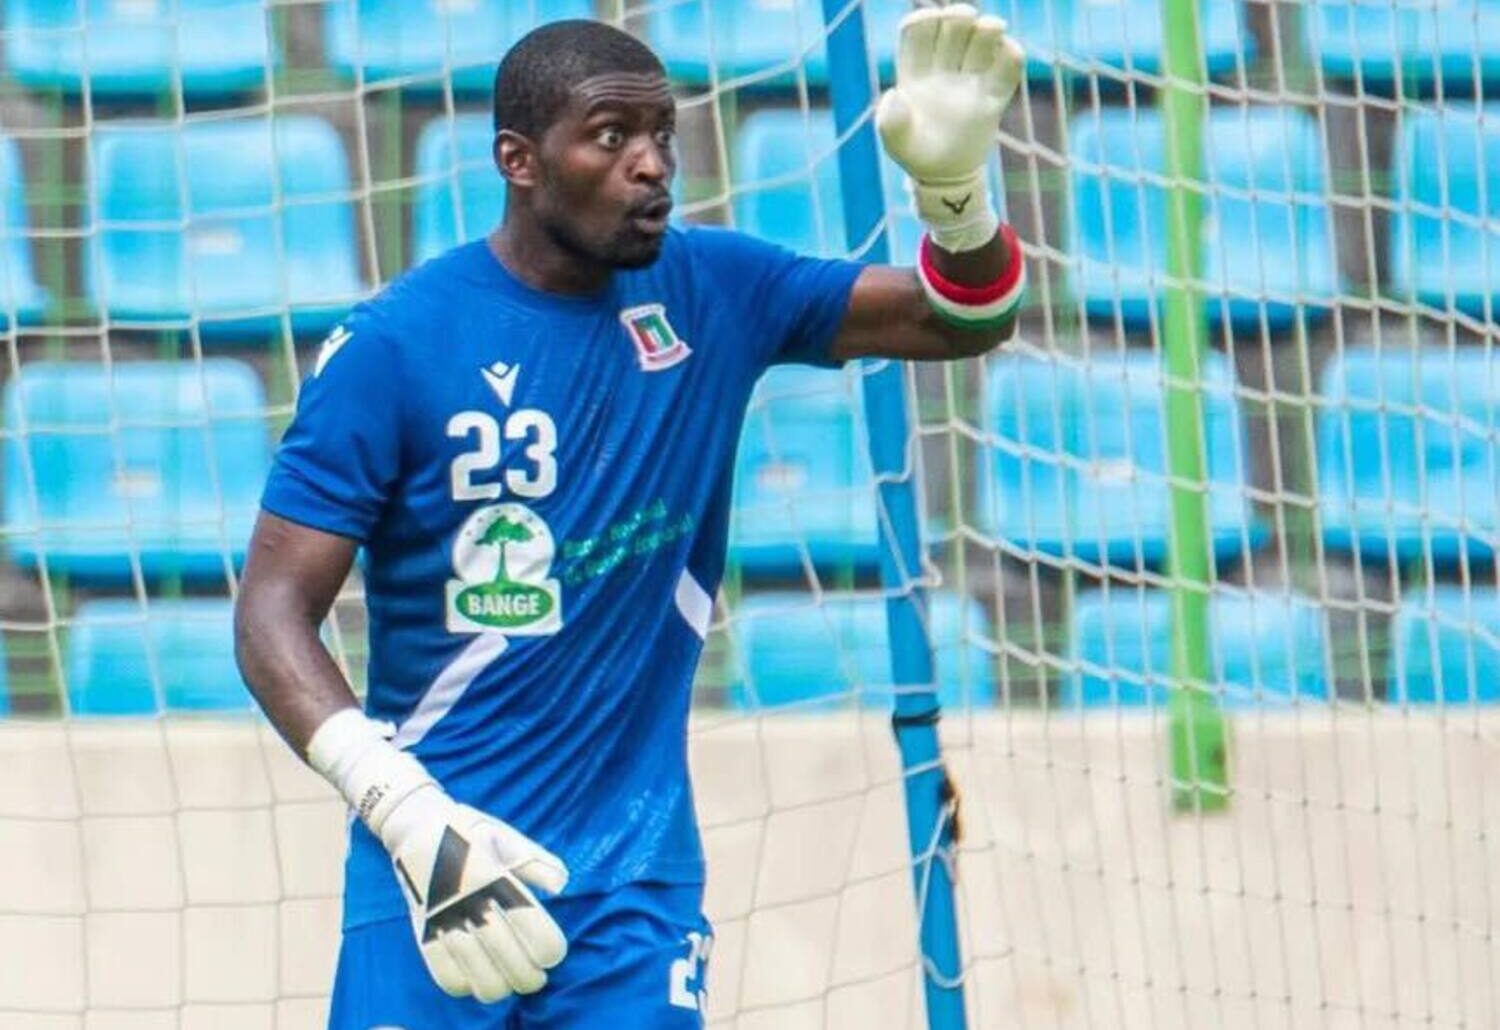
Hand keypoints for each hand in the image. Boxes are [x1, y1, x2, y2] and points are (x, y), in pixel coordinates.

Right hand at [382, 788, 569, 1002]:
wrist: (416, 825)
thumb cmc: (471, 831)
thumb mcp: (507, 837)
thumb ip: (537, 863)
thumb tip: (562, 885)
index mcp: (496, 876)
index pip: (530, 926)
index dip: (549, 949)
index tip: (553, 953)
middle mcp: (469, 900)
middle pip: (508, 957)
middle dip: (530, 977)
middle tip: (538, 976)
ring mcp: (443, 918)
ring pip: (478, 973)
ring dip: (501, 987)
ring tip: (511, 982)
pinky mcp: (422, 929)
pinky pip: (443, 972)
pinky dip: (464, 985)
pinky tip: (478, 979)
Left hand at [876, 4, 1024, 250]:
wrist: (945, 179)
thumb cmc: (915, 157)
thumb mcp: (895, 143)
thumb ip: (889, 121)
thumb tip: (896, 94)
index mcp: (915, 72)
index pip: (918, 31)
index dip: (924, 20)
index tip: (930, 22)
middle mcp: (943, 70)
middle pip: (952, 27)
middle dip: (959, 15)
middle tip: (966, 18)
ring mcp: (970, 81)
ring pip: (982, 40)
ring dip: (988, 27)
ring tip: (993, 28)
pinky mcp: (994, 97)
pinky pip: (1008, 68)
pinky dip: (1012, 54)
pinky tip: (1009, 51)